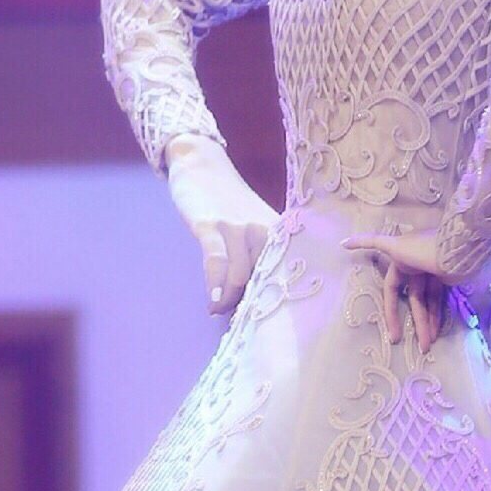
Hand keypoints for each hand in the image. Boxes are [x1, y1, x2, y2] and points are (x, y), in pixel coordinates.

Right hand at [164, 136, 276, 313]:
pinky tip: (213, 302)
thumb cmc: (230, 204)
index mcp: (279, 232)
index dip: (283, 302)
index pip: (288, 274)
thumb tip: (256, 298)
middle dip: (253, 305)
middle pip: (264, 280)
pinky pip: (217, 262)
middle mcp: (264, 230)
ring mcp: (238, 227)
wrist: (203, 166)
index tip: (277, 324)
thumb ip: (260, 255)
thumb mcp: (254, 226)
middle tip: (240, 320)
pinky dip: (216, 286)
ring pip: (241, 275)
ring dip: (230, 300)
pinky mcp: (212, 226)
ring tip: (218, 310)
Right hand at [343, 230, 450, 352]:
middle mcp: (415, 265)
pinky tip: (436, 331)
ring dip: (426, 323)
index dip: (391, 310)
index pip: (391, 289)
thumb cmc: (423, 248)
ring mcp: (431, 272)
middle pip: (412, 300)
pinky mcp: (446, 278)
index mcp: (401, 258)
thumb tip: (342, 242)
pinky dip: (437, 314)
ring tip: (427, 345)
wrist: (458, 248)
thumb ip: (368, 242)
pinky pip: (439, 300)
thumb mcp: (393, 245)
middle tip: (419, 346)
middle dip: (415, 322)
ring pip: (426, 302)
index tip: (392, 332)